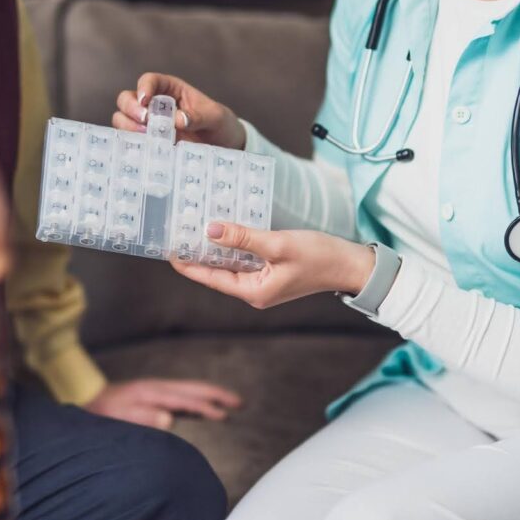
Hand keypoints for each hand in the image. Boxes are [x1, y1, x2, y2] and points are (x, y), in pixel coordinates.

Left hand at [84, 379, 242, 429]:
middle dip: (217, 395)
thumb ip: (142, 417)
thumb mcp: (118, 417)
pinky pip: (182, 399)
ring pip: (190, 392)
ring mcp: (156, 392)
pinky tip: (207, 411)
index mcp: (151, 392)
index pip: (185, 399)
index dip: (206, 406)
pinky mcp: (154, 398)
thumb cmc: (101, 413)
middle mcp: (157, 388)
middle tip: (241, 403)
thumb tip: (170, 419)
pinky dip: (198, 403)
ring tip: (233, 405)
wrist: (85, 399)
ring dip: (211, 397)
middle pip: (193, 389)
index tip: (225, 414)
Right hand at [112, 72, 245, 149]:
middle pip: (127, 99)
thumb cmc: (220, 125)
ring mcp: (148, 125)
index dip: (143, 88)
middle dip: (131, 108)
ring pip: (122, 119)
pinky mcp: (148, 143)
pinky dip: (131, 144)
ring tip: (146, 136)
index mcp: (170, 89)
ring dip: (128, 126)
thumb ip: (198, 116)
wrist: (224, 147)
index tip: (146, 101)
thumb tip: (178, 120)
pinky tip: (143, 149)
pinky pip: (130, 141)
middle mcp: (154, 105)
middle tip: (145, 121)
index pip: (149, 81)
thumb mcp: (215, 117)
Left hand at [172, 222, 376, 308]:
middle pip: (217, 271)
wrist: (352, 266)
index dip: (187, 263)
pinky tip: (225, 229)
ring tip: (193, 228)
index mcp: (253, 291)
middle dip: (198, 253)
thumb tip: (210, 230)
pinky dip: (234, 245)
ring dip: (215, 247)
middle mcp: (254, 291)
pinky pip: (245, 259)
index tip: (168, 249)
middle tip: (177, 232)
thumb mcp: (278, 244)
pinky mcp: (272, 272)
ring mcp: (263, 282)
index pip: (210, 277)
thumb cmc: (320, 257)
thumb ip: (243, 238)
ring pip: (230, 264)